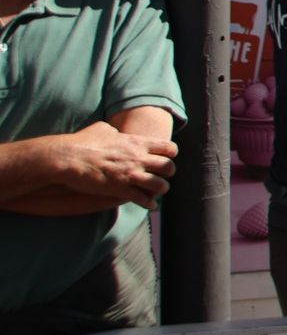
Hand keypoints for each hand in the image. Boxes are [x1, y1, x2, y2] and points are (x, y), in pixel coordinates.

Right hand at [52, 121, 176, 208]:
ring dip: (161, 188)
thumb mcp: (102, 129)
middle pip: (168, 167)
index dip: (170, 153)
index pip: (168, 147)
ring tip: (159, 190)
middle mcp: (138, 158)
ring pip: (160, 185)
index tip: (166, 156)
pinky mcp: (120, 189)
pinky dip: (149, 203)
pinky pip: (142, 199)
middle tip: (165, 174)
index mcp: (137, 142)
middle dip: (169, 171)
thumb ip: (114, 131)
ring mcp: (130, 175)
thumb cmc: (82, 142)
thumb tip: (114, 130)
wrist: (67, 158)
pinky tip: (151, 206)